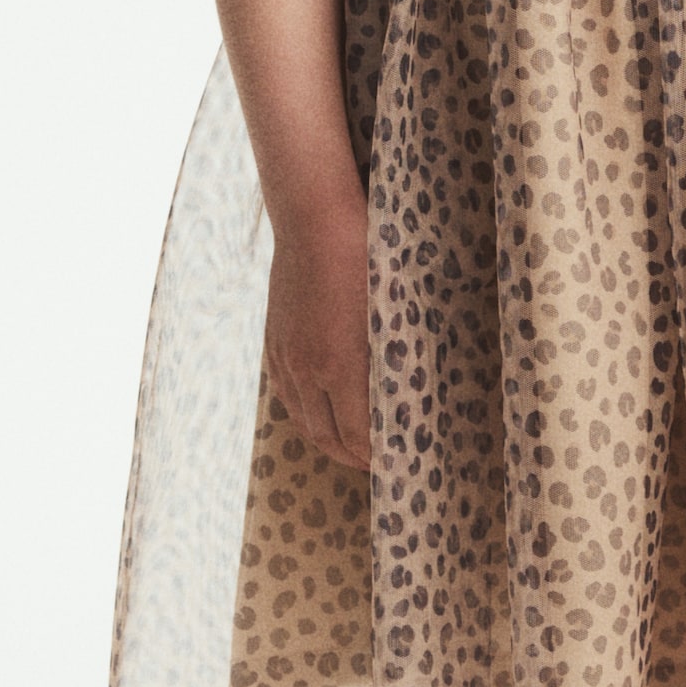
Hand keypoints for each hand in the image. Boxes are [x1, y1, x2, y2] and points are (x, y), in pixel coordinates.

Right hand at [262, 188, 372, 473]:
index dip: (377, 457)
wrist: (315, 219)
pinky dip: (307, 416)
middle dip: (354, 459)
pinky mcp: (275, 342)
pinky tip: (322, 414)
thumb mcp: (394, 310)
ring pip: (303, 420)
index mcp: (340, 365)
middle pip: (327, 437)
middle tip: (380, 466)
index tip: (399, 463)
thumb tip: (410, 395)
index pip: (357, 435)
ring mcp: (286, 357)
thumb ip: (397, 359)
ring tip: (352, 449)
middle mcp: (307, 369)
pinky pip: (287, 396)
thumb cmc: (368, 257)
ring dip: (328, 441)